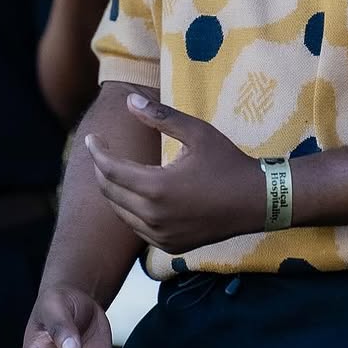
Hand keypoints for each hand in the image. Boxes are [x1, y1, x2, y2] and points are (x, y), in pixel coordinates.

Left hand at [85, 93, 260, 254]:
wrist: (256, 201)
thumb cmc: (227, 162)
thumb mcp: (196, 132)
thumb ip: (160, 117)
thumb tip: (129, 100)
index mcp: (157, 187)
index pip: (111, 170)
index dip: (97, 152)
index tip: (91, 138)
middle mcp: (154, 216)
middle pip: (111, 193)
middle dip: (101, 170)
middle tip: (101, 150)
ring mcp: (161, 236)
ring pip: (121, 213)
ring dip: (114, 190)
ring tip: (115, 169)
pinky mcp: (169, 246)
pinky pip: (137, 228)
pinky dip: (129, 210)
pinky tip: (136, 193)